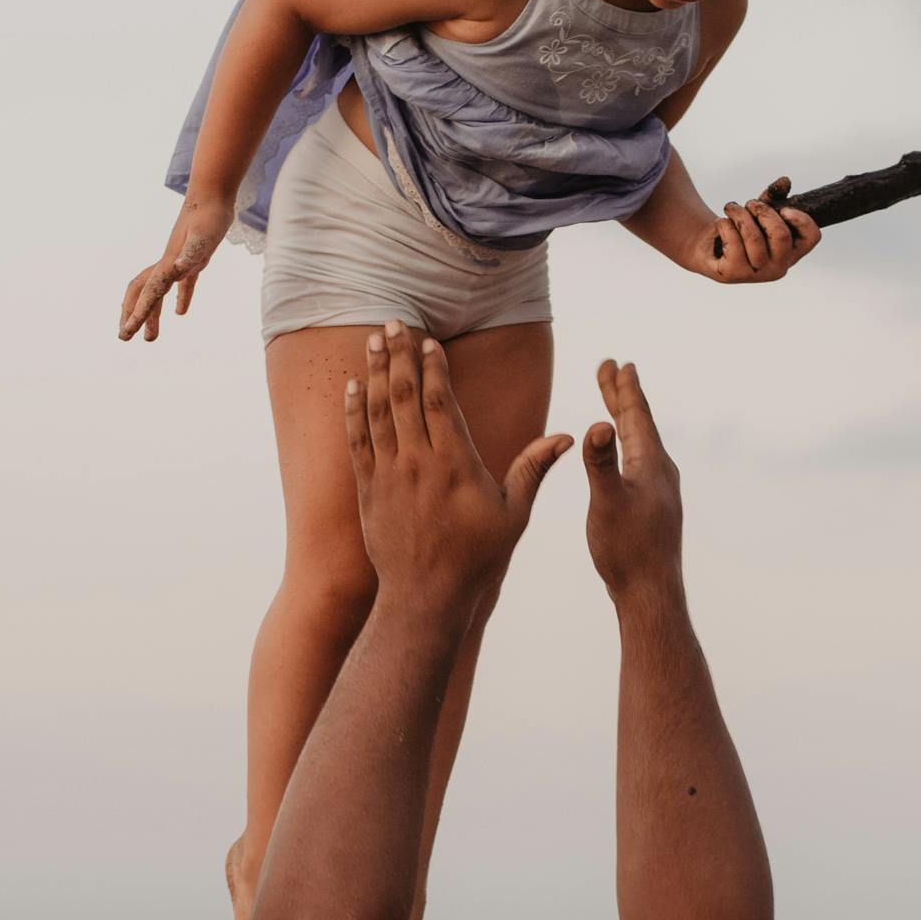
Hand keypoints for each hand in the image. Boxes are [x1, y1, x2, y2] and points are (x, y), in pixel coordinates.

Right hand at [119, 195, 231, 341]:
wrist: (213, 195)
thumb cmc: (210, 215)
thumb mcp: (203, 236)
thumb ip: (192, 253)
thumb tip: (180, 269)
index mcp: (169, 264)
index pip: (150, 294)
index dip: (138, 314)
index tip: (127, 333)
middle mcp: (169, 264)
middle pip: (142, 293)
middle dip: (132, 315)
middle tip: (125, 337)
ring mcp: (179, 262)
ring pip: (157, 292)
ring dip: (152, 315)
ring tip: (150, 338)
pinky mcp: (193, 259)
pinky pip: (182, 285)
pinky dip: (180, 299)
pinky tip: (180, 313)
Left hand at [345, 324, 570, 611]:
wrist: (426, 597)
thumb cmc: (476, 558)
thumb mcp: (513, 514)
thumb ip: (533, 469)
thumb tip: (567, 437)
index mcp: (456, 464)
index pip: (441, 401)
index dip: (433, 367)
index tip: (428, 340)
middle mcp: (418, 463)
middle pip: (405, 396)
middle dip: (398, 356)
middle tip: (393, 322)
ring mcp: (389, 475)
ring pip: (378, 412)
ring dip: (374, 373)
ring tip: (372, 340)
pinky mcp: (369, 491)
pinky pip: (358, 442)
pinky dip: (354, 411)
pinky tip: (353, 387)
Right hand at [582, 358, 683, 603]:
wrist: (650, 593)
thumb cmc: (627, 550)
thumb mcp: (608, 503)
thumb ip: (601, 463)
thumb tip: (596, 425)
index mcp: (651, 464)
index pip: (636, 416)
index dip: (624, 389)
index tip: (618, 363)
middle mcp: (661, 472)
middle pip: (638, 424)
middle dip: (622, 396)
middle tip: (612, 368)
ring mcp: (660, 490)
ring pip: (640, 443)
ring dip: (624, 420)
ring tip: (615, 406)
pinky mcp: (654, 508)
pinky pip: (640, 463)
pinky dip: (628, 446)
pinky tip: (626, 458)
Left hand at [702, 178, 819, 284]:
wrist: (711, 248)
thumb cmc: (743, 229)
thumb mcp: (760, 212)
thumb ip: (774, 196)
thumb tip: (785, 181)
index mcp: (792, 252)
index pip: (812, 237)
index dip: (801, 220)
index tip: (784, 208)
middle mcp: (778, 267)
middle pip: (781, 235)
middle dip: (763, 211)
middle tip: (750, 204)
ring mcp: (756, 274)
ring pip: (754, 237)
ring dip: (740, 214)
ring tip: (731, 208)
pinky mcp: (733, 274)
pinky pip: (733, 243)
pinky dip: (725, 225)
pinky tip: (721, 223)